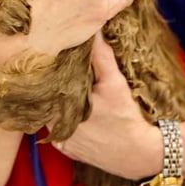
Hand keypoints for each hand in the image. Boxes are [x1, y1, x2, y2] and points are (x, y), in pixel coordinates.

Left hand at [49, 34, 162, 180]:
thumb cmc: (125, 117)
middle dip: (57, 90)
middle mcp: (55, 128)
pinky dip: (68, 123)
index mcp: (59, 109)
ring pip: (54, 118)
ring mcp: (62, 142)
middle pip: (49, 103)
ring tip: (74, 94)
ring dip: (61, 107)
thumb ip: (101, 57)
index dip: (50, 75)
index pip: (45, 88)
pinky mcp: (70, 152)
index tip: (56, 64)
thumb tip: (94, 33)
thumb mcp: (114, 83)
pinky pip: (61, 133)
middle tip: (67, 77)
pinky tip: (81, 116)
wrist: (138, 153)